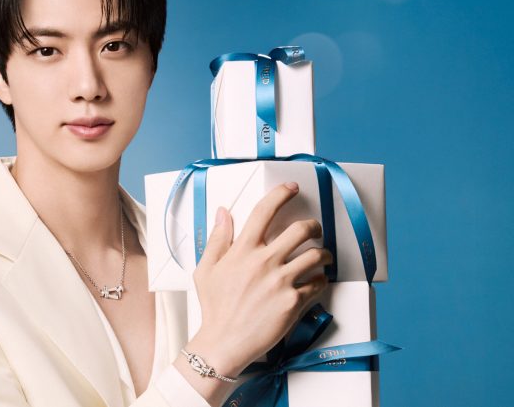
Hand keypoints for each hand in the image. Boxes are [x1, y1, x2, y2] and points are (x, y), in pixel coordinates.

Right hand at [188, 181, 331, 376]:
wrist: (224, 342)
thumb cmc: (214, 307)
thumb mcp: (206, 269)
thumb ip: (218, 239)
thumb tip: (223, 213)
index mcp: (242, 250)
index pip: (264, 212)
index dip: (280, 194)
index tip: (291, 187)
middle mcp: (264, 262)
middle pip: (300, 229)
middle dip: (313, 225)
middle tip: (314, 228)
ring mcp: (281, 282)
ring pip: (316, 255)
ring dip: (323, 253)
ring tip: (321, 256)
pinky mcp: (294, 302)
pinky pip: (318, 282)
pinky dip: (321, 279)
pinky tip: (316, 280)